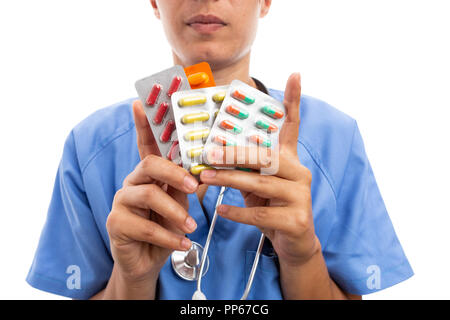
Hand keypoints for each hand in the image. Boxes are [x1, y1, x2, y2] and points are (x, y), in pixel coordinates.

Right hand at [106, 100, 198, 283]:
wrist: (148, 260)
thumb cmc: (166, 226)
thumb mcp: (181, 203)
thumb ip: (188, 185)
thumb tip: (208, 170)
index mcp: (148, 174)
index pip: (146, 145)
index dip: (143, 125)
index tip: (140, 103)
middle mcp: (132, 182)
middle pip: (149, 164)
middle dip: (174, 173)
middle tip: (194, 187)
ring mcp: (121, 202)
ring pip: (148, 195)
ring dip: (175, 212)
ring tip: (191, 226)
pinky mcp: (116, 224)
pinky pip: (145, 227)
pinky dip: (169, 237)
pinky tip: (182, 244)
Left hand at [200, 73, 319, 266]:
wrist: (293, 242)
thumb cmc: (270, 207)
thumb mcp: (256, 184)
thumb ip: (243, 167)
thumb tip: (212, 152)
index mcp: (290, 160)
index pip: (293, 126)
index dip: (294, 101)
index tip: (295, 74)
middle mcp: (299, 172)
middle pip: (266, 156)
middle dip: (235, 153)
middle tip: (208, 152)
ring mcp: (301, 196)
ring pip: (262, 183)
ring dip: (230, 180)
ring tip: (206, 178)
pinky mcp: (297, 220)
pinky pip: (261, 213)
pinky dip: (238, 211)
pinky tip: (221, 209)